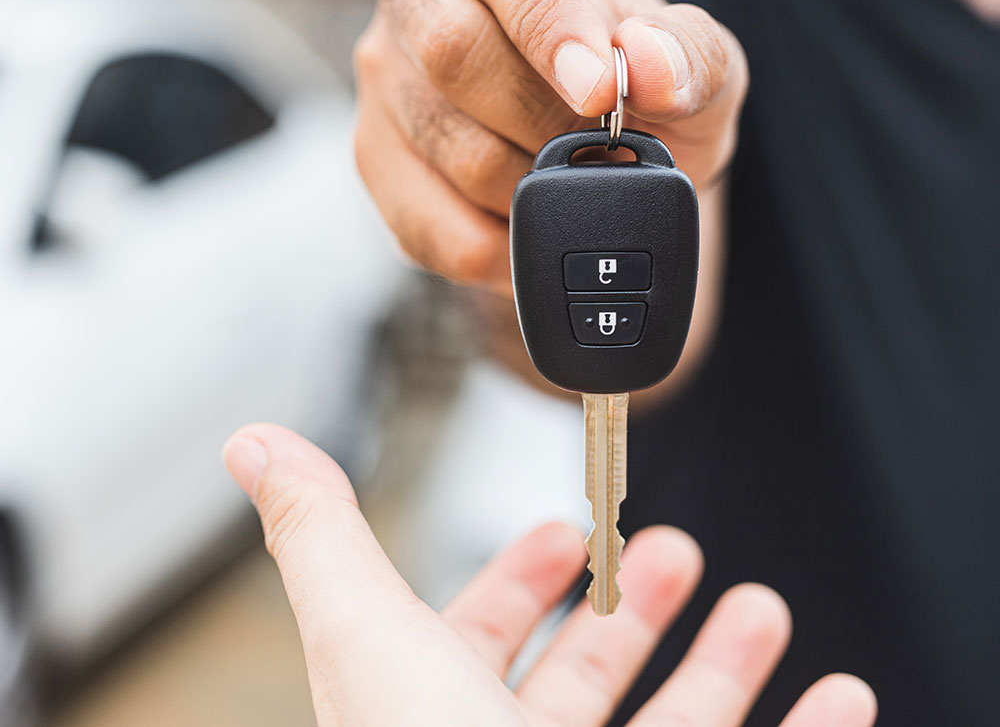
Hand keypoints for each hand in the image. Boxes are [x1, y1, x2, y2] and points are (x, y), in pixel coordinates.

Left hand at [224, 424, 876, 725]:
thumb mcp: (372, 641)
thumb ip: (321, 536)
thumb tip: (254, 445)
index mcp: (442, 713)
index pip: (481, 631)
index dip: (522, 576)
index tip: (565, 533)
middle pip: (585, 675)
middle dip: (634, 602)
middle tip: (672, 550)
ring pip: (674, 725)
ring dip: (724, 662)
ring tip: (760, 606)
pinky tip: (840, 699)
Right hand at [354, 0, 746, 291]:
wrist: (590, 146)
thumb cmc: (633, 84)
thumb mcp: (694, 60)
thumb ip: (691, 53)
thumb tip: (650, 63)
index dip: (551, 27)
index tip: (601, 93)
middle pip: (452, 51)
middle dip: (543, 121)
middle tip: (599, 150)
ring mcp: (384, 74)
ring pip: (444, 144)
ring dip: (527, 185)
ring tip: (570, 181)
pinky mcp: (373, 155)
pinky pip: (424, 220)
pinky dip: (495, 243)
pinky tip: (530, 225)